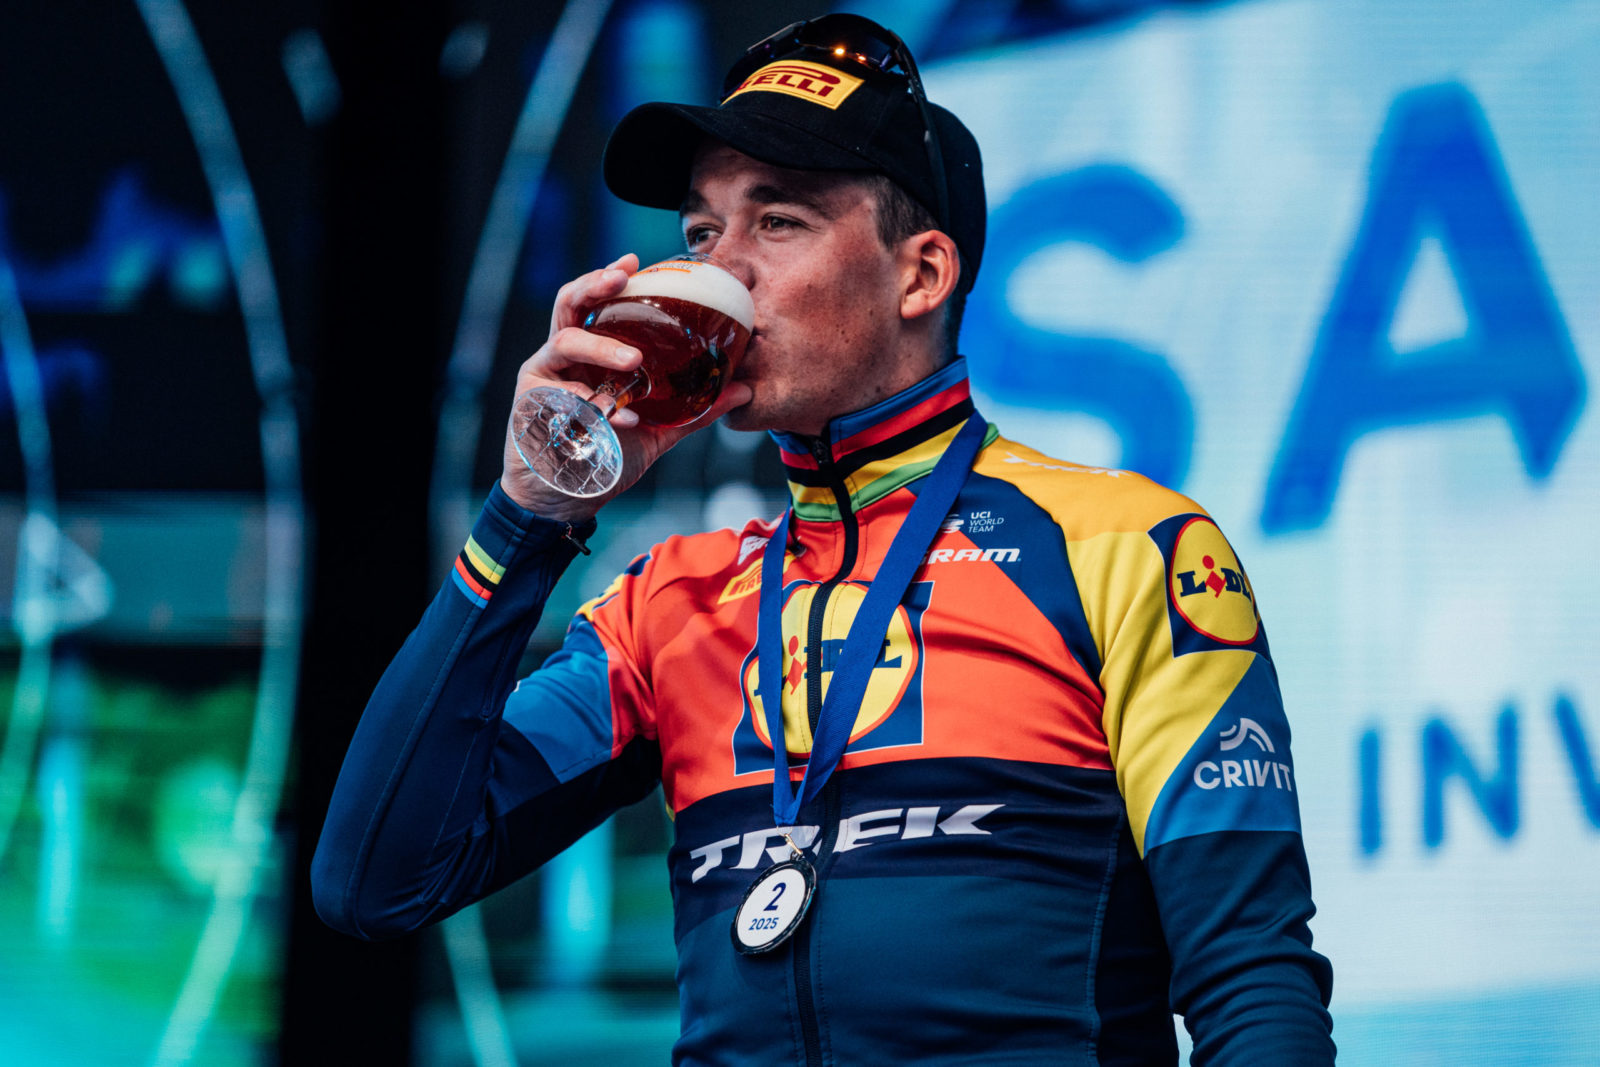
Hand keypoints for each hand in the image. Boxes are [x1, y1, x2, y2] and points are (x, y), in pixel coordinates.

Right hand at [499, 253, 753, 520]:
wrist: (567, 497)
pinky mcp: (532, 401)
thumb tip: (743, 390)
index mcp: (593, 351)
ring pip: (565, 340)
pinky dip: (591, 403)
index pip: (599, 303)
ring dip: (601, 346)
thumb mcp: (658, 430)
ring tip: (633, 361)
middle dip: (595, 284)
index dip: (613, 277)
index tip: (636, 260)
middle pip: (571, 303)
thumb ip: (694, 408)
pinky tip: (618, 418)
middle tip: (623, 277)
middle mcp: (566, 354)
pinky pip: (562, 392)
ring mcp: (546, 374)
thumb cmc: (607, 455)